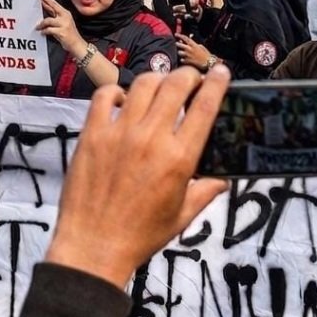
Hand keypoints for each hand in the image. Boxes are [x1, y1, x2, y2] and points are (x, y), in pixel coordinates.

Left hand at [37, 0, 86, 58]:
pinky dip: (44, 31)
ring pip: (48, 20)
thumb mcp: (62, 23)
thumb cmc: (69, 34)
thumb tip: (44, 9)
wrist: (77, 44)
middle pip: (53, 6)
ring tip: (38, 27)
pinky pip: (49, 30)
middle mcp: (65, 17)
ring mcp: (64, 24)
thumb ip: (54, 16)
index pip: (55, 4)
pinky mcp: (62, 32)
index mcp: (65, 13)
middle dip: (44, 1)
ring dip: (41, 24)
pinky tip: (42, 33)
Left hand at [45, 67, 230, 288]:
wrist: (94, 246)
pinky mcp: (93, 132)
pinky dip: (115, 91)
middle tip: (190, 78)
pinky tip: (121, 100)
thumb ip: (205, 193)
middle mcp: (152, 138)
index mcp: (179, 158)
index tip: (220, 71)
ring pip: (143, 84)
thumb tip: (222, 179)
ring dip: (156, 80)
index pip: (205, 107)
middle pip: (175, 85)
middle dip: (188, 75)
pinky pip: (105, 95)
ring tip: (159, 86)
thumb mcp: (182, 217)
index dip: (215, 83)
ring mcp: (120, 132)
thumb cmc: (140, 235)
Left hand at [175, 33, 210, 69]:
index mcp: (194, 45)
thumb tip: (190, 43)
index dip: (179, 35)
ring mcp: (188, 55)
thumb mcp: (201, 47)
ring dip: (180, 52)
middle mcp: (190, 49)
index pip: (185, 38)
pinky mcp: (188, 61)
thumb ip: (195, 44)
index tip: (176, 34)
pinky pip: (181, 60)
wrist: (209, 63)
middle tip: (177, 44)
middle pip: (179, 45)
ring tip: (182, 53)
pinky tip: (185, 59)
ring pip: (179, 52)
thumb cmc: (206, 55)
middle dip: (177, 44)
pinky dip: (182, 59)